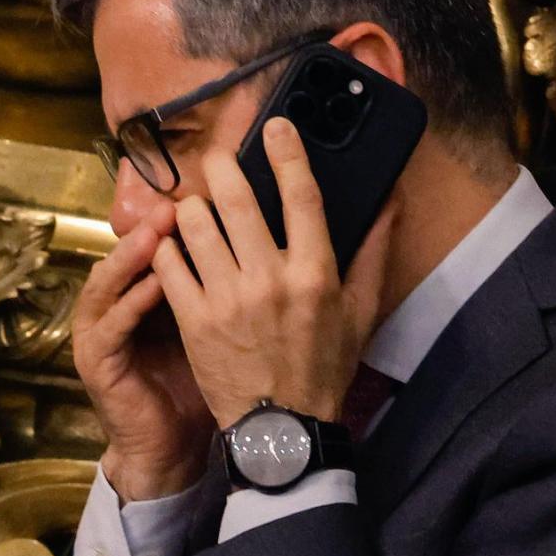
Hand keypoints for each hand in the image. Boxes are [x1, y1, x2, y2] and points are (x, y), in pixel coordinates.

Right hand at [72, 203, 216, 502]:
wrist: (172, 449)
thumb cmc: (202, 389)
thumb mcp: (220, 329)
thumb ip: (231, 287)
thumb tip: (278, 246)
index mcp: (149, 296)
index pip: (159, 246)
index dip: (180, 218)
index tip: (213, 193)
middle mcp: (119, 305)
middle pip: (130, 253)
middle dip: (156, 223)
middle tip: (183, 196)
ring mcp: (103, 331)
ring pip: (110, 279)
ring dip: (134, 253)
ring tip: (160, 228)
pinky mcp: (97, 360)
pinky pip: (113, 322)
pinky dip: (131, 300)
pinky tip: (155, 282)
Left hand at [153, 118, 394, 428]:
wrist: (282, 429)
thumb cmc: (323, 368)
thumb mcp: (362, 312)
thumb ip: (375, 251)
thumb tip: (389, 199)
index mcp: (315, 273)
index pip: (301, 195)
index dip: (287, 152)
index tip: (276, 126)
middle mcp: (270, 280)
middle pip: (236, 199)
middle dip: (223, 166)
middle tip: (218, 158)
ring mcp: (227, 299)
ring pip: (195, 225)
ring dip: (192, 206)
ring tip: (195, 207)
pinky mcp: (194, 320)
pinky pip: (169, 263)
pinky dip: (167, 247)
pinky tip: (174, 246)